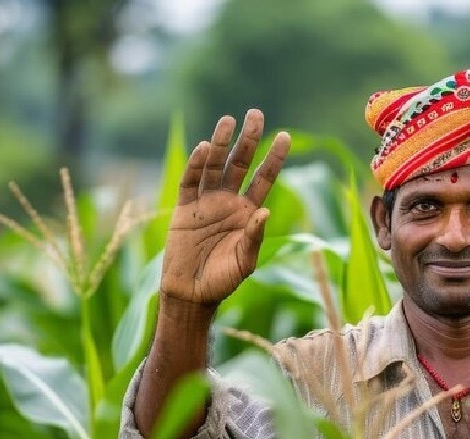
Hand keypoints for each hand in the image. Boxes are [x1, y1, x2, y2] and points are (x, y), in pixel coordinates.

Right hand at [160, 109, 291, 305]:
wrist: (191, 294)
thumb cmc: (222, 281)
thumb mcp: (245, 261)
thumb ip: (254, 237)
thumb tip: (265, 211)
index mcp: (247, 212)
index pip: (264, 178)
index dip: (274, 158)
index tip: (286, 136)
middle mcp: (228, 202)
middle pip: (240, 163)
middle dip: (248, 139)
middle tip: (256, 113)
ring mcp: (205, 203)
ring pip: (214, 166)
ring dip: (221, 143)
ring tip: (228, 120)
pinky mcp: (184, 208)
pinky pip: (190, 182)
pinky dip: (195, 165)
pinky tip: (204, 147)